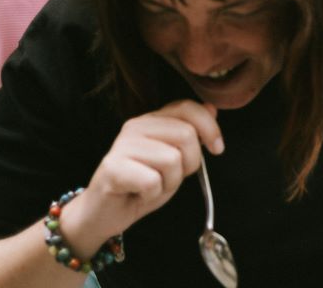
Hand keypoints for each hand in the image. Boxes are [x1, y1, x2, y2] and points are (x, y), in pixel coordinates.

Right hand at [58, 100, 223, 255]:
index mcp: (152, 120)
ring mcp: (122, 145)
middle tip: (171, 177)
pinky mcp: (112, 168)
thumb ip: (191, 134)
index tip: (217, 149)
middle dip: (190, 163)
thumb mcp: (175, 159)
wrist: (105, 214)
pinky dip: (153, 194)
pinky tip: (140, 194)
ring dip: (170, 182)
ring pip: (172, 160)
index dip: (210, 127)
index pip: (188, 107)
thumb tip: (213, 110)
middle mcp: (135, 126)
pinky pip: (152, 181)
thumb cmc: (142, 185)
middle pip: (186, 135)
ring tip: (152, 186)